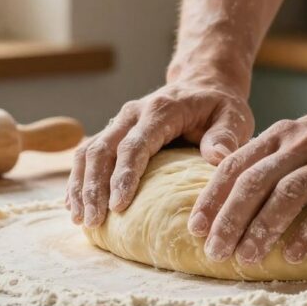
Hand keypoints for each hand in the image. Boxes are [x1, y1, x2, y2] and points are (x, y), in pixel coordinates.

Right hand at [65, 79, 253, 227]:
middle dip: (94, 187)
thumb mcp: (233, 116)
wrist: (203, 84)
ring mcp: (119, 122)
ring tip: (80, 219)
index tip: (118, 207)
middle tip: (92, 221)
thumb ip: (225, 136)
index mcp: (161, 111)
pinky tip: (73, 205)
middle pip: (102, 150)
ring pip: (88, 152)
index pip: (134, 145)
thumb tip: (217, 157)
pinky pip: (88, 154)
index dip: (123, 176)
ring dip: (81, 186)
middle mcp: (133, 113)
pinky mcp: (114, 132)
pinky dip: (78, 180)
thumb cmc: (220, 107)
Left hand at [188, 102, 306, 264]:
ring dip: (263, 229)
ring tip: (247, 258)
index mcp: (281, 135)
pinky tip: (294, 256)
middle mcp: (303, 143)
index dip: (213, 199)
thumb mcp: (302, 141)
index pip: (236, 166)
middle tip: (215, 252)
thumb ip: (270, 162)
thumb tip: (228, 201)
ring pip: (289, 194)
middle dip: (230, 220)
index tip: (196, 228)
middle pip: (256, 182)